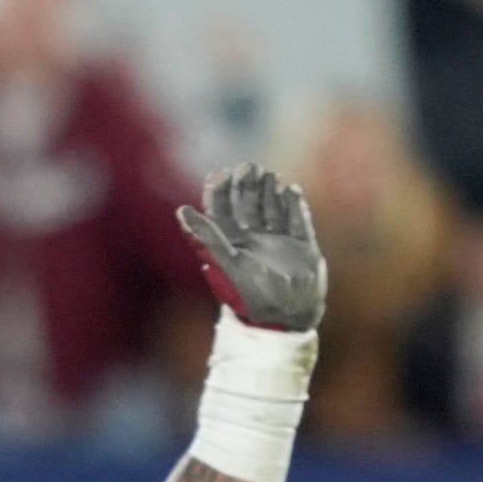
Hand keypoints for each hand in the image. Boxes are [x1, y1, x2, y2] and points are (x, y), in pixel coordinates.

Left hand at [179, 162, 324, 332]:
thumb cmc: (254, 293)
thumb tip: (180, 211)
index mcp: (233, 246)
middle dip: (246, 185)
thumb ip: (206, 236)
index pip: (221, 213)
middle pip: (247, 205)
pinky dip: (295, 205)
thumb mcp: (227, 261)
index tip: (219, 173)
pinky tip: (291, 189)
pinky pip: (299, 220)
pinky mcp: (302, 246)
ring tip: (268, 174)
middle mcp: (254, 242)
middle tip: (248, 166)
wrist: (288, 316)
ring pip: (272, 208)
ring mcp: (279, 242)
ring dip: (269, 191)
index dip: (219, 193)